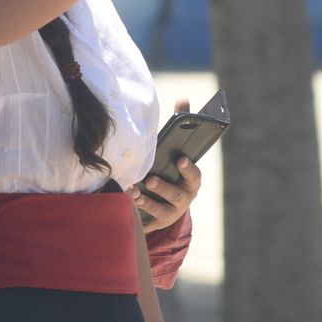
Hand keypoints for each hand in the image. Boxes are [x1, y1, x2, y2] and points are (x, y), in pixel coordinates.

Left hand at [134, 98, 202, 231]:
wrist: (167, 202)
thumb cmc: (171, 169)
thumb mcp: (176, 150)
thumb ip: (181, 125)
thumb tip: (182, 99)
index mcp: (191, 181)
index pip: (195, 177)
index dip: (189, 169)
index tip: (180, 160)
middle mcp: (184, 198)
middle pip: (178, 195)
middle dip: (165, 188)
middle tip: (151, 180)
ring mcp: (171, 212)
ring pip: (162, 210)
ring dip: (149, 202)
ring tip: (135, 192)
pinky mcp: (156, 223)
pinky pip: (148, 220)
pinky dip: (138, 212)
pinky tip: (126, 202)